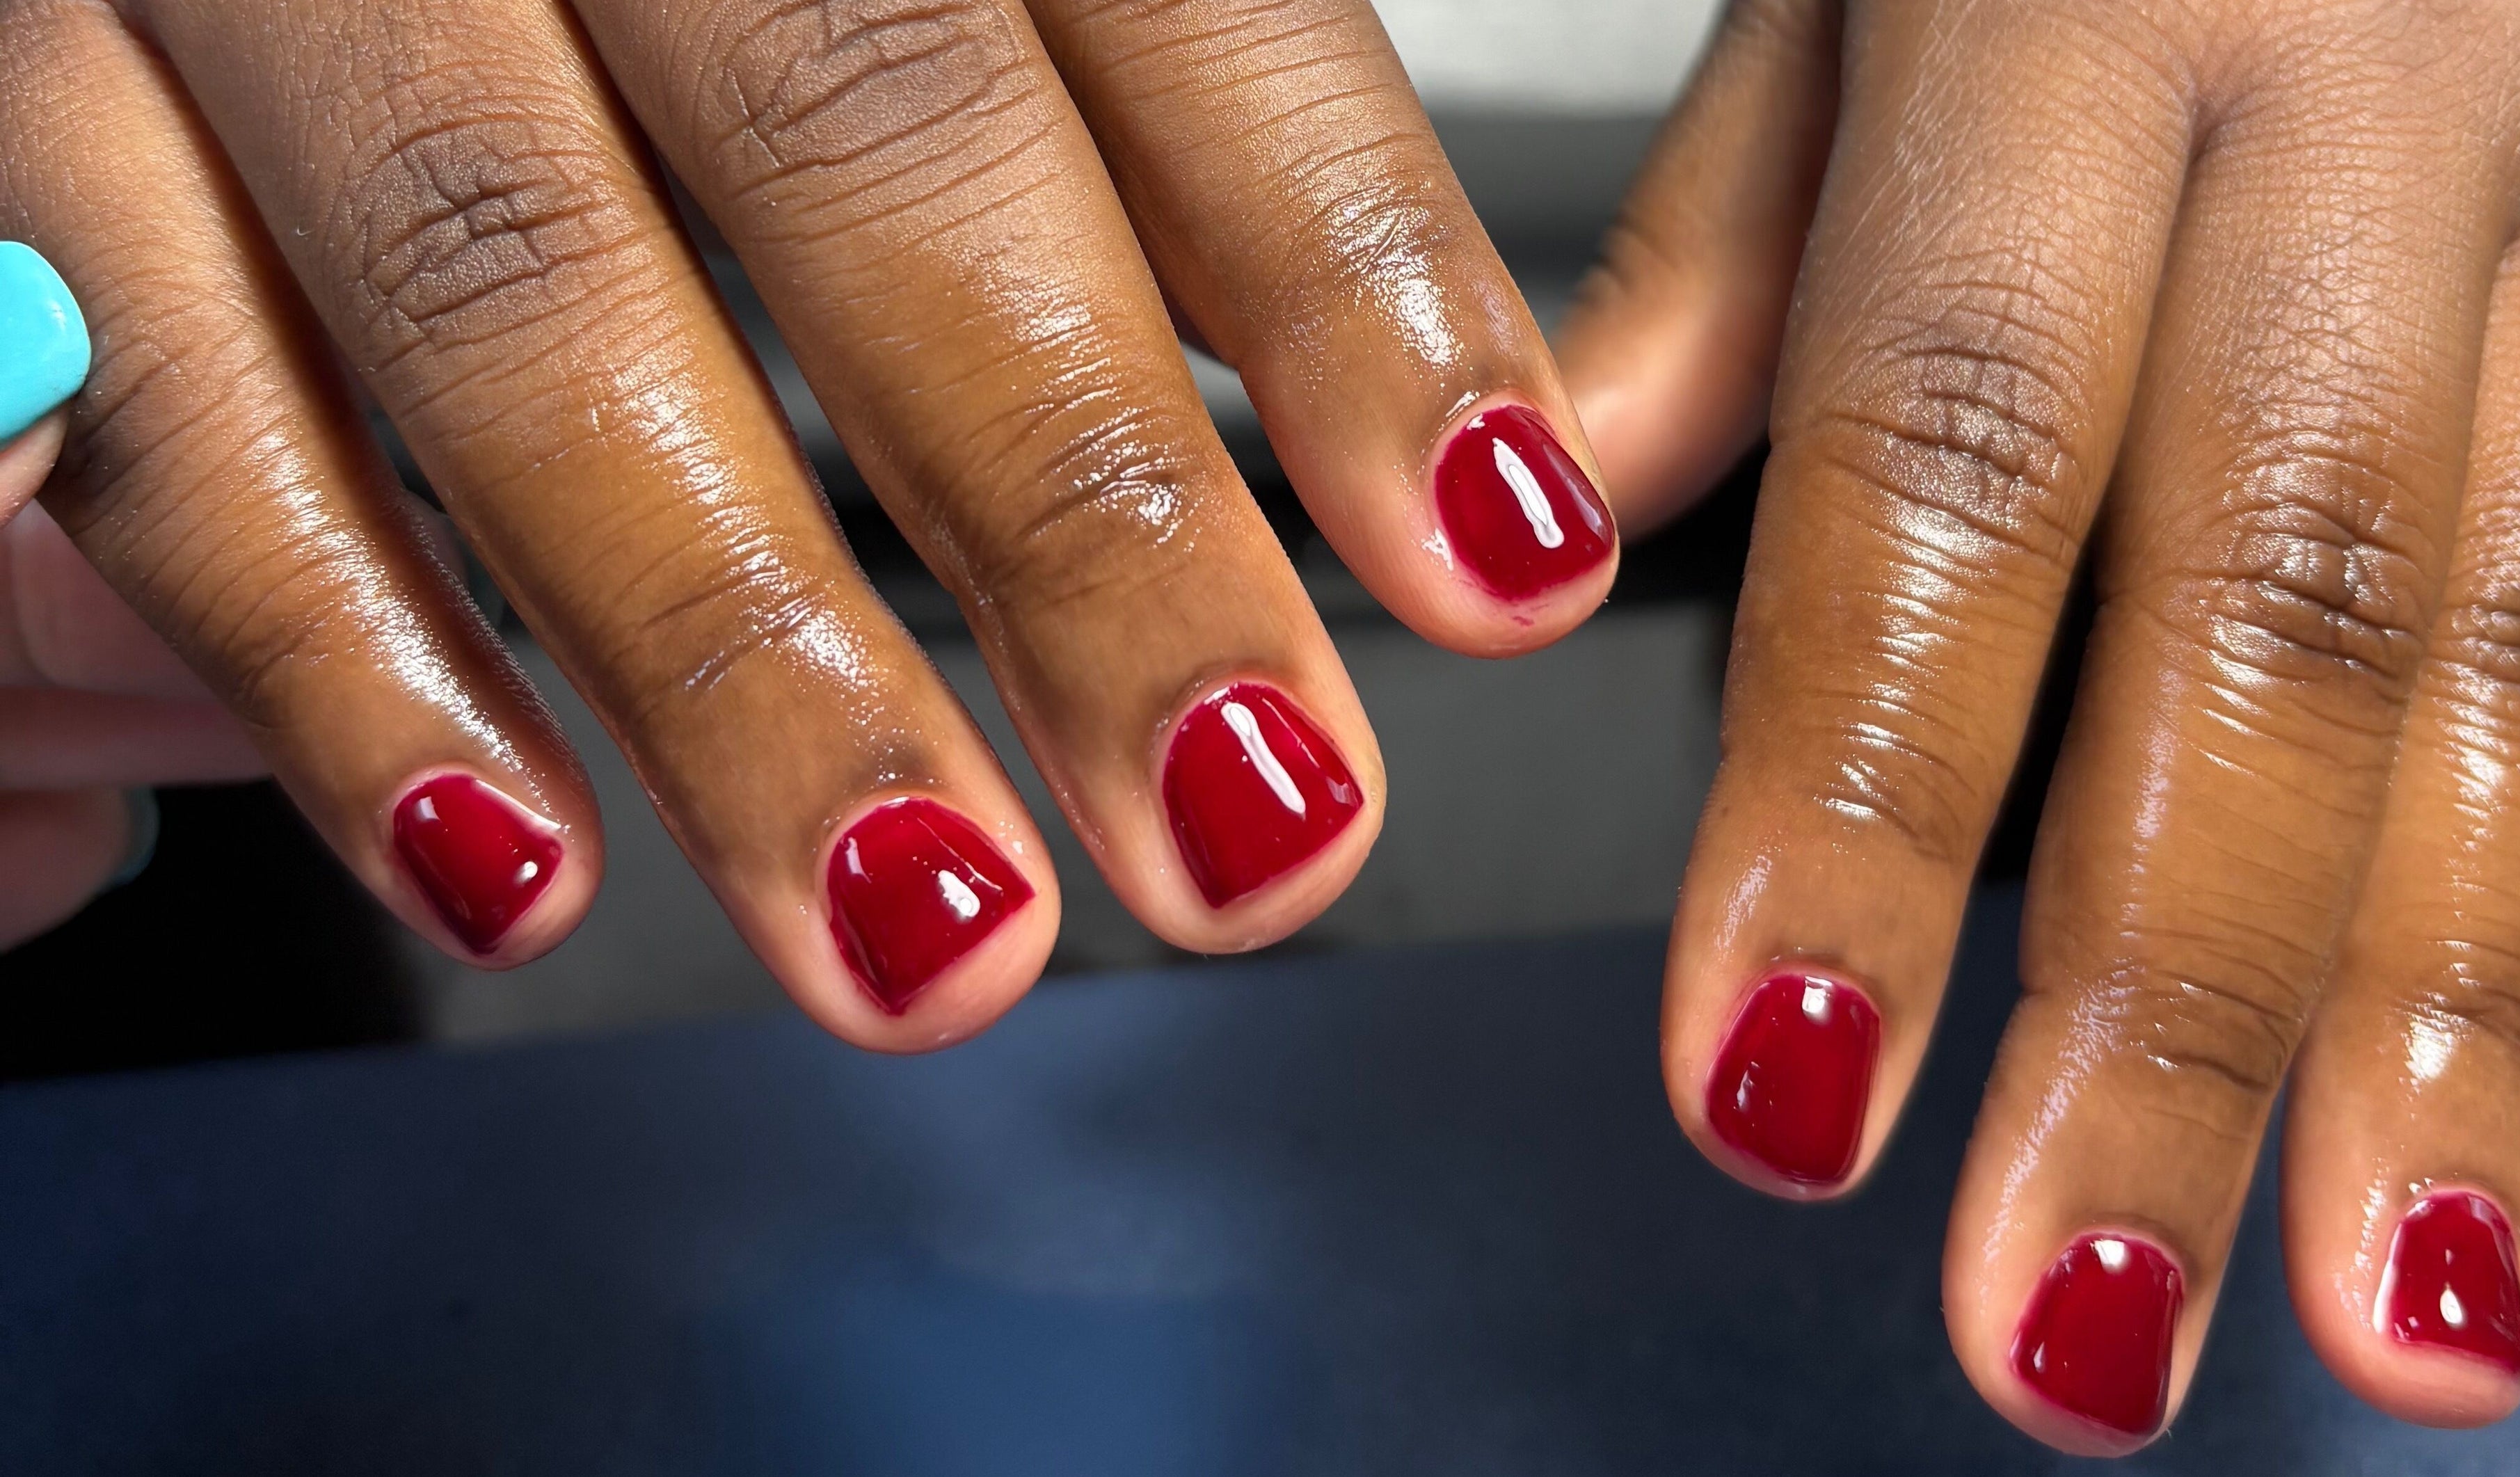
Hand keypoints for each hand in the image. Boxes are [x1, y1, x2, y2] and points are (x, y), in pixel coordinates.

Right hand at [0, 0, 1617, 1048]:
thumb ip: (1189, 128)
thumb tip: (1495, 474)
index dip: (1346, 278)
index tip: (1492, 556)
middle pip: (864, 131)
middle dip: (1080, 519)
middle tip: (1251, 819)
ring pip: (510, 288)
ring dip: (740, 656)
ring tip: (933, 932)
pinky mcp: (9, 93)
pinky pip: (151, 394)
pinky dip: (338, 654)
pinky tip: (519, 869)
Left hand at [1563, 0, 2519, 1451]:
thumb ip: (1738, 222)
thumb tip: (1550, 497)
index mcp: (2093, 2)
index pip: (1947, 458)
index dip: (1858, 802)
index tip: (1781, 1089)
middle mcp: (2392, 98)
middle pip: (2270, 612)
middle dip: (2168, 1011)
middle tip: (2071, 1328)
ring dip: (2454, 1014)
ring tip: (2397, 1315)